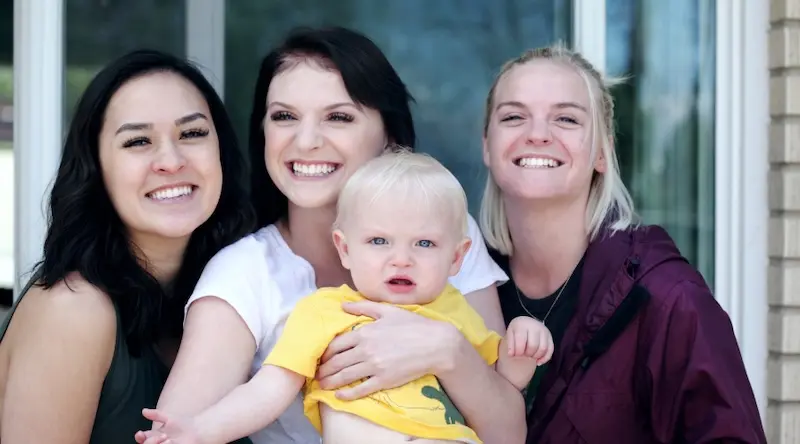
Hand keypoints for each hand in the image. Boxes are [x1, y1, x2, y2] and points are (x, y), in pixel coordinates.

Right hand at [133, 408, 201, 443]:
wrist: (197, 429)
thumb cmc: (183, 424)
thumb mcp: (168, 417)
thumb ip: (156, 414)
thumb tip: (144, 411)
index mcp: (154, 435)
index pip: (142, 438)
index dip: (139, 436)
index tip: (140, 433)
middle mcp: (157, 442)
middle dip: (151, 441)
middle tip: (164, 435)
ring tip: (168, 440)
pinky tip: (171, 442)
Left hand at [315, 300, 458, 400]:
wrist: (435, 344)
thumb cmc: (413, 325)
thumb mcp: (388, 311)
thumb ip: (363, 307)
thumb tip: (342, 305)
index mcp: (365, 333)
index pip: (336, 345)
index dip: (324, 353)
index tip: (319, 357)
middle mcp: (366, 350)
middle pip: (337, 362)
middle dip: (323, 369)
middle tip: (315, 375)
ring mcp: (375, 366)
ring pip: (345, 376)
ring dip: (330, 382)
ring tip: (321, 386)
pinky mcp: (384, 380)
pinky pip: (361, 389)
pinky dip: (347, 394)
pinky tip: (339, 396)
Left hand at [506, 316, 553, 364]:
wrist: (527, 322)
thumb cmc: (517, 330)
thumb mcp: (510, 334)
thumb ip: (510, 344)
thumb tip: (511, 355)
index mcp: (522, 325)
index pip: (521, 341)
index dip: (518, 351)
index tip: (515, 355)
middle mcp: (535, 326)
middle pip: (533, 345)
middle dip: (527, 354)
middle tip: (523, 356)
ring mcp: (544, 331)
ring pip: (543, 348)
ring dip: (536, 356)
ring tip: (530, 357)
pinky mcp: (550, 337)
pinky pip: (550, 350)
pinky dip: (545, 358)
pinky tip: (538, 362)